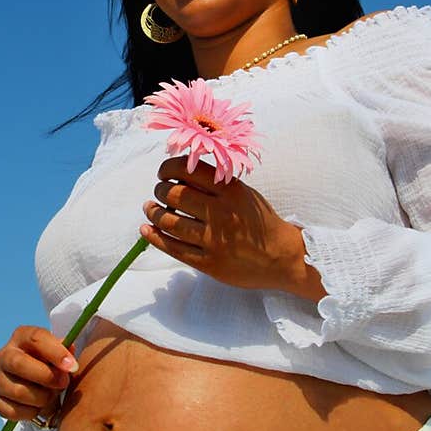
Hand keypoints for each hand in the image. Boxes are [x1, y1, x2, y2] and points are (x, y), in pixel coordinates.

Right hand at [0, 326, 78, 426]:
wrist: (37, 385)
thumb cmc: (51, 364)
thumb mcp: (60, 354)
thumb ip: (66, 351)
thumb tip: (70, 349)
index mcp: (22, 336)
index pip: (36, 338)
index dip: (56, 352)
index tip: (73, 366)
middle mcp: (5, 355)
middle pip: (19, 363)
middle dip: (47, 376)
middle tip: (64, 383)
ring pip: (18, 391)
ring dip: (42, 397)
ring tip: (51, 395)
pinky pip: (13, 411)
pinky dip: (31, 412)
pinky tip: (38, 406)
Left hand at [140, 156, 326, 299]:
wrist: (282, 257)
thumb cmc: (261, 222)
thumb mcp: (245, 194)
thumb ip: (217, 184)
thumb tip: (180, 175)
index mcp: (230, 191)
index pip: (188, 170)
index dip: (168, 168)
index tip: (163, 172)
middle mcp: (221, 213)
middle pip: (174, 194)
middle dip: (160, 190)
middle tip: (159, 192)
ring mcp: (214, 240)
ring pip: (169, 221)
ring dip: (153, 212)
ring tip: (150, 209)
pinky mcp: (209, 262)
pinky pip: (173, 248)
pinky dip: (155, 237)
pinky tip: (147, 230)